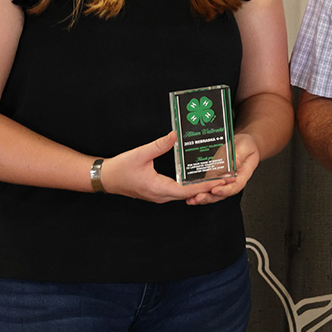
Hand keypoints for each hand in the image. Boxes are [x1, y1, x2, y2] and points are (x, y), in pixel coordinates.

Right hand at [100, 132, 222, 203]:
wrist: (105, 178)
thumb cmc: (120, 169)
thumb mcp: (140, 154)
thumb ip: (159, 145)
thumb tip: (175, 135)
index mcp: (158, 188)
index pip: (187, 191)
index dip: (204, 186)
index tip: (219, 181)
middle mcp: (161, 196)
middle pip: (189, 194)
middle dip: (208, 187)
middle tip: (225, 178)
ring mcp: (160, 195)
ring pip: (185, 194)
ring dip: (200, 187)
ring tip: (216, 178)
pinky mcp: (158, 192)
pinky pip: (178, 191)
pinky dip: (190, 186)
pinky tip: (198, 178)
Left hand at [185, 132, 261, 205]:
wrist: (241, 143)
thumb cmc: (246, 145)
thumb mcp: (245, 146)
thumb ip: (239, 155)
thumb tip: (235, 165)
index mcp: (243, 174)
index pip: (235, 186)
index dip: (225, 190)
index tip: (215, 190)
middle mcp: (232, 180)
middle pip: (222, 193)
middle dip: (210, 197)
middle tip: (199, 197)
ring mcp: (222, 179)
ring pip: (213, 193)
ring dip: (202, 197)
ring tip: (192, 199)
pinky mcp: (213, 177)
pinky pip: (207, 186)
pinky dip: (198, 191)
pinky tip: (189, 195)